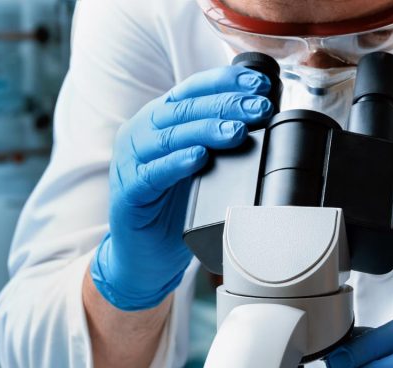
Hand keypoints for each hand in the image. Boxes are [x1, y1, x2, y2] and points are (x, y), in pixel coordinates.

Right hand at [91, 66, 273, 309]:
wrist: (147, 258)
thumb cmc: (177, 210)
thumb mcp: (204, 170)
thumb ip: (221, 144)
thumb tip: (264, 122)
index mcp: (160, 121)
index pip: (192, 89)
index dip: (226, 83)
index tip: (260, 85)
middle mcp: (141, 134)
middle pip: (183, 109)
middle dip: (226, 105)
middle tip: (258, 108)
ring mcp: (130, 162)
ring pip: (168, 136)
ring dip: (206, 130)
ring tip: (236, 131)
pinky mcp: (128, 193)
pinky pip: (152, 174)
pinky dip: (176, 163)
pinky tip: (198, 158)